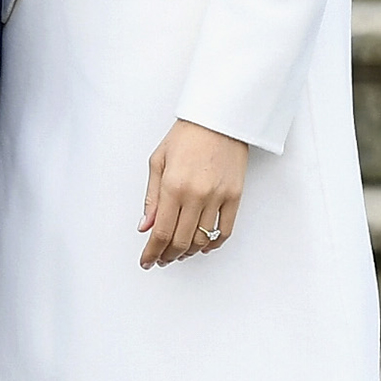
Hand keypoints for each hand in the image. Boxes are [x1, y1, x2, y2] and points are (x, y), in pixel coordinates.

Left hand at [139, 120, 247, 267]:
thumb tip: (146, 226)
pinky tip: (203, 246)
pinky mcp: (235, 196)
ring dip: (188, 252)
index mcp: (173, 186)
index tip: (147, 261)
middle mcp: (195, 194)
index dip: (152, 252)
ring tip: (179, 253)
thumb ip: (151, 197)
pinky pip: (225, 230)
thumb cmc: (187, 135)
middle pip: (180, 241)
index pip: (161, 232)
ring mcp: (218, 197)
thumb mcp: (158, 161)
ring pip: (201, 239)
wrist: (219, 119)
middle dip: (168, 256)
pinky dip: (213, 244)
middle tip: (161, 259)